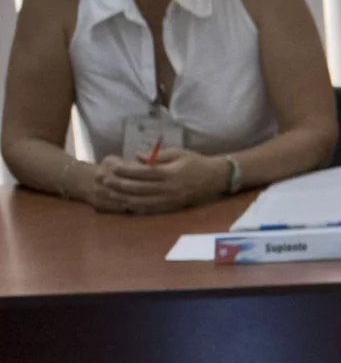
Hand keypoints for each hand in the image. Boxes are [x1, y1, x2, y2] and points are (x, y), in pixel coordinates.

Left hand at [87, 150, 228, 214]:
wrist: (215, 178)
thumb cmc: (196, 162)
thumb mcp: (178, 153)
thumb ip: (157, 156)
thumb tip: (137, 157)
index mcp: (170, 173)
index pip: (142, 172)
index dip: (125, 170)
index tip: (112, 166)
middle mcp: (168, 188)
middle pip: (138, 188)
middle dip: (119, 184)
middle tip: (104, 180)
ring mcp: (169, 200)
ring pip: (141, 200)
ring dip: (123, 197)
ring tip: (109, 193)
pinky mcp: (170, 207)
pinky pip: (149, 208)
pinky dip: (135, 206)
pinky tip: (124, 203)